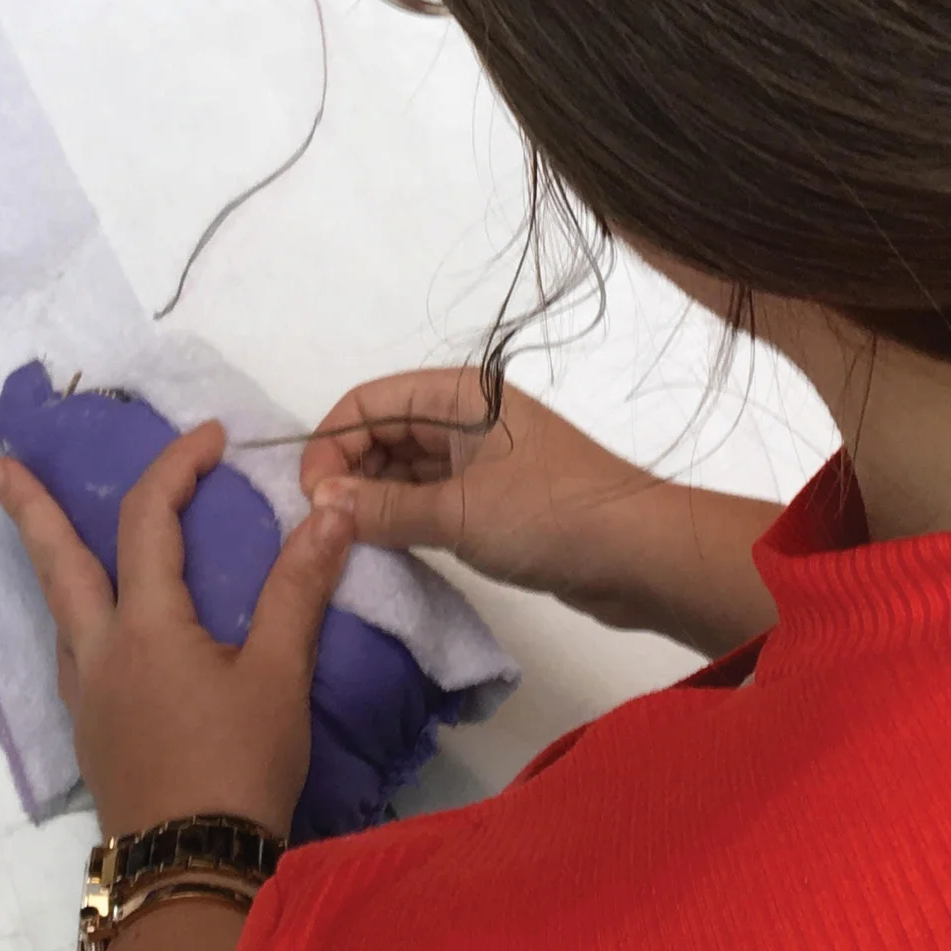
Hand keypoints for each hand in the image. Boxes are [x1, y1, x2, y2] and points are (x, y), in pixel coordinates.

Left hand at [0, 419, 351, 839]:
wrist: (189, 869)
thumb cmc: (237, 768)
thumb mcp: (279, 675)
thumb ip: (298, 590)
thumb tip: (331, 510)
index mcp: (144, 627)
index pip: (149, 521)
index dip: (177, 467)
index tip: (211, 437)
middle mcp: (98, 652)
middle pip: (55, 563)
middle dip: (29, 510)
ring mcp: (86, 696)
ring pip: (58, 610)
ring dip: (51, 564)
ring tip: (52, 538)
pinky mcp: (92, 731)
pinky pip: (72, 651)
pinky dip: (77, 615)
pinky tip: (97, 630)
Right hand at [295, 368, 780, 655]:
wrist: (640, 557)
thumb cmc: (552, 516)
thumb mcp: (458, 513)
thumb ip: (382, 507)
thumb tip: (318, 503)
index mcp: (459, 392)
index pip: (368, 401)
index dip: (330, 443)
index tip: (309, 500)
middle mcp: (464, 416)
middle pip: (381, 432)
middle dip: (346, 473)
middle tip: (322, 530)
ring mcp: (479, 459)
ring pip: (402, 469)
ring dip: (370, 500)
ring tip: (344, 544)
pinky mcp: (491, 500)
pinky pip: (427, 499)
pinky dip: (400, 518)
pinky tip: (379, 549)